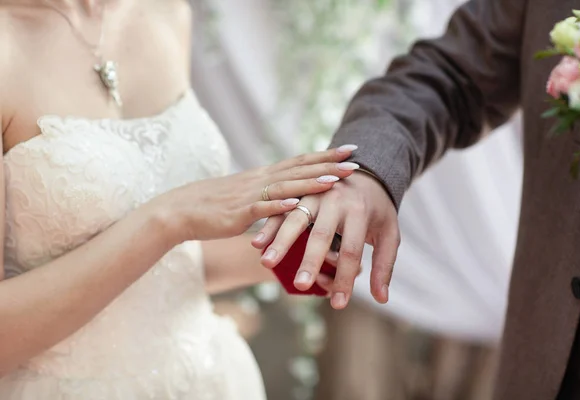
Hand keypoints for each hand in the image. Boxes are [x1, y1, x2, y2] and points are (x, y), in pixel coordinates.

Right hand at [146, 145, 359, 242]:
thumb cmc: (213, 206)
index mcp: (262, 176)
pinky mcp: (237, 214)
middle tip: (355, 160)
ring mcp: (249, 195)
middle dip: (328, 164)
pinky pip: (260, 209)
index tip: (350, 149)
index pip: (299, 162)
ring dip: (310, 183)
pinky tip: (296, 205)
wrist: (179, 210)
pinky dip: (279, 206)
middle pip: (298, 169)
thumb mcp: (245, 196)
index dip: (325, 156)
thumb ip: (268, 194)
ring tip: (335, 180)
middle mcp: (259, 180)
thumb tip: (289, 198)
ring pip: (284, 186)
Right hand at [252, 171, 399, 308]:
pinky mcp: (300, 192)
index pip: (351, 251)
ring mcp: (315, 194)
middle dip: (310, 261)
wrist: (367, 172)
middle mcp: (335, 200)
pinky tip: (258, 243)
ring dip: (280, 241)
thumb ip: (384, 266)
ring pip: (295, 218)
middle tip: (300, 285)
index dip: (345, 278)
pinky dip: (269, 226)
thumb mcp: (389, 234)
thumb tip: (381, 300)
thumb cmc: (377, 210)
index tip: (338, 305)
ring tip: (267, 263)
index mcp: (359, 212)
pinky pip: (282, 209)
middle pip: (321, 234)